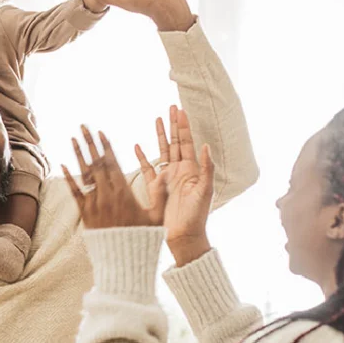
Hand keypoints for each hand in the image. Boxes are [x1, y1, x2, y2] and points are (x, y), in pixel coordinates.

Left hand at [63, 125, 165, 229]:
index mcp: (124, 192)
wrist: (122, 258)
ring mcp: (94, 204)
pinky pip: (75, 192)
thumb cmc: (142, 238)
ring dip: (78, 154)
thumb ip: (161, 194)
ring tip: (73, 138)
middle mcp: (107, 195)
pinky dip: (69, 178)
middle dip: (90, 143)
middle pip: (97, 163)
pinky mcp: (85, 213)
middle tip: (83, 126)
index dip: (106, 146)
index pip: (113, 163)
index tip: (100, 132)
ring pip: (85, 174)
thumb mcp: (156, 216)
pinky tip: (63, 164)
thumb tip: (167, 174)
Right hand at [143, 106, 214, 265]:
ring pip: (162, 151)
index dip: (183, 126)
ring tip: (156, 119)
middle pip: (175, 142)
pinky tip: (137, 146)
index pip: (187, 142)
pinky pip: (147, 169)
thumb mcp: (205, 191)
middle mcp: (179, 171)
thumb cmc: (196, 216)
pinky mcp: (156, 188)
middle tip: (171, 107)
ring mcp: (167, 178)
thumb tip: (205, 145)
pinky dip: (143, 157)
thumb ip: (206, 168)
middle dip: (173, 125)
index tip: (180, 110)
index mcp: (192, 169)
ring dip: (159, 136)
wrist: (183, 235)